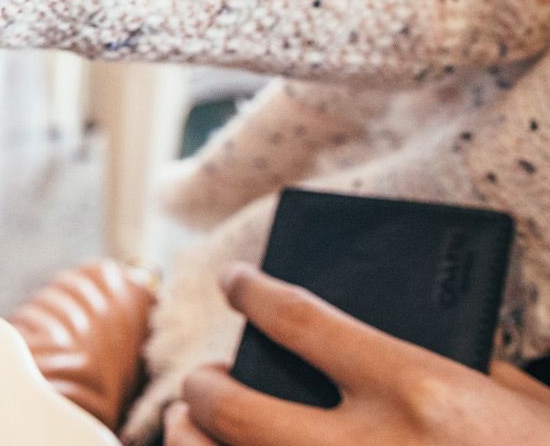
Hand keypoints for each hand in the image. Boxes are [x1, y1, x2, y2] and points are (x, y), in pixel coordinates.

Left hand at [164, 264, 549, 444]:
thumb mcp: (521, 405)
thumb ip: (451, 371)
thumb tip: (370, 347)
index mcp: (420, 395)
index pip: (300, 320)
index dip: (253, 294)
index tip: (236, 284)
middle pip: (232, 408)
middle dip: (202, 385)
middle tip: (205, 378)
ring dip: (196, 443)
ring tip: (197, 428)